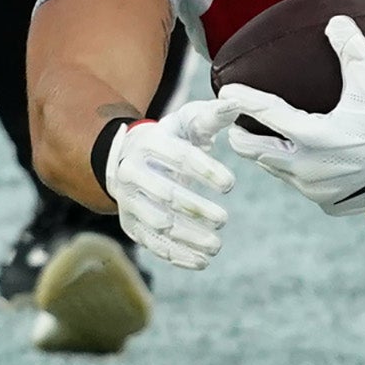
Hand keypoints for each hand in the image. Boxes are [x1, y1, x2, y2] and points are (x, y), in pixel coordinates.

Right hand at [103, 104, 237, 270]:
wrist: (127, 160)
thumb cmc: (169, 139)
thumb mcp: (187, 122)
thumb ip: (213, 116)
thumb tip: (236, 103)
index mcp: (148, 143)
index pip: (178, 156)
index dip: (205, 171)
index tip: (231, 184)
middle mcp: (132, 172)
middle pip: (166, 193)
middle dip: (196, 209)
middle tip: (225, 219)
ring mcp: (128, 201)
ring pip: (158, 222)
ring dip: (188, 236)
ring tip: (217, 244)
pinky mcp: (130, 225)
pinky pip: (153, 244)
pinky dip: (177, 255)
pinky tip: (202, 261)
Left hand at [215, 18, 364, 215]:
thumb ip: (351, 52)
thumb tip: (337, 21)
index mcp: (314, 137)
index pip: (266, 114)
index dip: (242, 100)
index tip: (226, 92)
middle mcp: (307, 167)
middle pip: (253, 151)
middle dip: (242, 135)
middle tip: (239, 122)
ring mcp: (314, 190)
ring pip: (275, 170)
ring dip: (269, 154)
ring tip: (268, 138)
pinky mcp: (326, 204)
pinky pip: (300, 185)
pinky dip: (297, 171)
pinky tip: (305, 159)